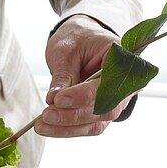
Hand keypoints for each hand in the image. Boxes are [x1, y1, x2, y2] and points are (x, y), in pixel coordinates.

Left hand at [35, 14, 130, 137]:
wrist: (82, 39)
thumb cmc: (77, 38)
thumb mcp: (65, 50)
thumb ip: (63, 75)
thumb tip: (53, 100)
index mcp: (121, 60)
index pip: (106, 85)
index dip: (83, 96)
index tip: (58, 100)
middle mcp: (125, 84)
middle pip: (103, 108)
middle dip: (72, 116)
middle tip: (46, 116)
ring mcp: (116, 101)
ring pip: (95, 122)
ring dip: (67, 127)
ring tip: (41, 125)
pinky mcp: (103, 111)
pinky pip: (88, 126)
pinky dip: (67, 129)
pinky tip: (48, 127)